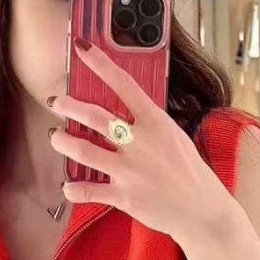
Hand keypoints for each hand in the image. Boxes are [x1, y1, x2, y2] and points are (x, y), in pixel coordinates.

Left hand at [47, 39, 236, 246]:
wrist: (203, 211)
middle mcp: (140, 143)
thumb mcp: (175, 137)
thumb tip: (125, 111)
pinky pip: (88, 191)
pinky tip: (68, 186)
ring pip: (82, 151)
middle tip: (56, 101)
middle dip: (68, 106)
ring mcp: (130, 170)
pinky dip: (73, 189)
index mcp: (156, 122)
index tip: (83, 49)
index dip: (100, 63)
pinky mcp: (124, 197)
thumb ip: (149, 124)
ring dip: (63, 142)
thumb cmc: (190, 172)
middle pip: (94, 116)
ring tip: (57, 137)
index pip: (124, 84)